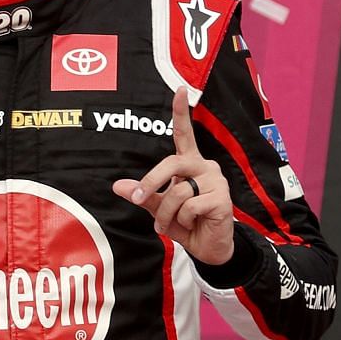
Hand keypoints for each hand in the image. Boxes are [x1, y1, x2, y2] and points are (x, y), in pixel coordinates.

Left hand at [112, 87, 233, 264]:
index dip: (181, 112)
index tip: (180, 90)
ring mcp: (216, 181)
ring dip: (166, 213)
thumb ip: (142, 195)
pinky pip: (190, 206)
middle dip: (150, 183)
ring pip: (177, 191)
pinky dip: (183, 220)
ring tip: (171, 224)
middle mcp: (204, 167)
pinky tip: (193, 224)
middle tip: (138, 199)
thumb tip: (118, 186)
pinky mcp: (222, 198)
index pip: (184, 133)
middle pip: (171, 164)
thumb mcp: (159, 208)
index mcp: (189, 164)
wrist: (209, 249)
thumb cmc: (185, 224)